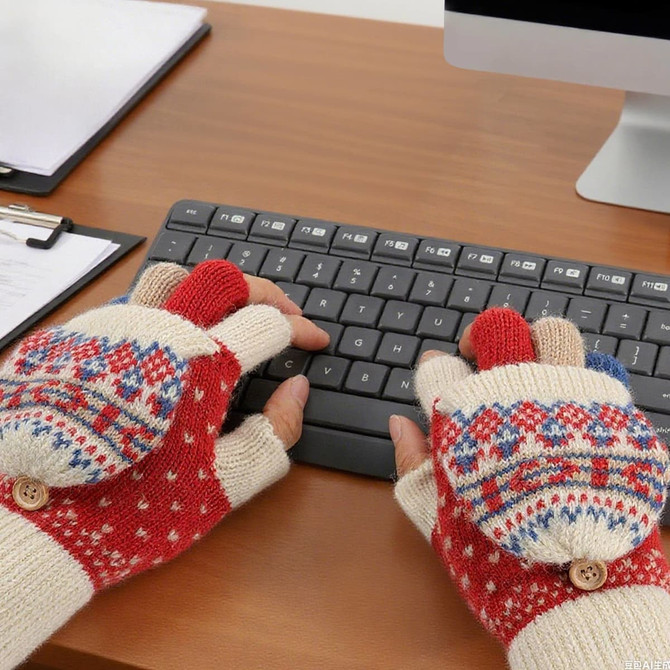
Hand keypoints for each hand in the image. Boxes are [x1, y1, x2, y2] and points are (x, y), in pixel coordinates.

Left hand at [0, 260, 327, 668]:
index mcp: (199, 367)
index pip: (269, 323)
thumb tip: (297, 391)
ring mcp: (111, 330)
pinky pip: (130, 303)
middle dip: (264, 291)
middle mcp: (155, 333)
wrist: (37, 525)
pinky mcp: (77, 340)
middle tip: (282, 315)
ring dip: (211, 290)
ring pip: (172, 277)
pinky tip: (171, 343)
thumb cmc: (136, 511)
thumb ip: (275, 434)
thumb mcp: (223, 485)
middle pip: (224, 278)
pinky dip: (166, 311)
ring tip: (228, 316)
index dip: (302, 329)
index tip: (313, 342)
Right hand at [391, 308, 669, 668]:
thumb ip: (410, 462)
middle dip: (483, 336)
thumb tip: (398, 424)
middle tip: (481, 356)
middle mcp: (516, 398)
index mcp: (465, 419)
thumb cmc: (494, 556)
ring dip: (536, 346)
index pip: (439, 367)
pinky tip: (573, 399)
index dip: (434, 373)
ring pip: (553, 335)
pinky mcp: (612, 417)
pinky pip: (604, 369)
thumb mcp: (435, 515)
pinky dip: (584, 375)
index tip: (438, 383)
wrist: (574, 592)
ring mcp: (568, 402)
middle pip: (498, 330)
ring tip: (532, 371)